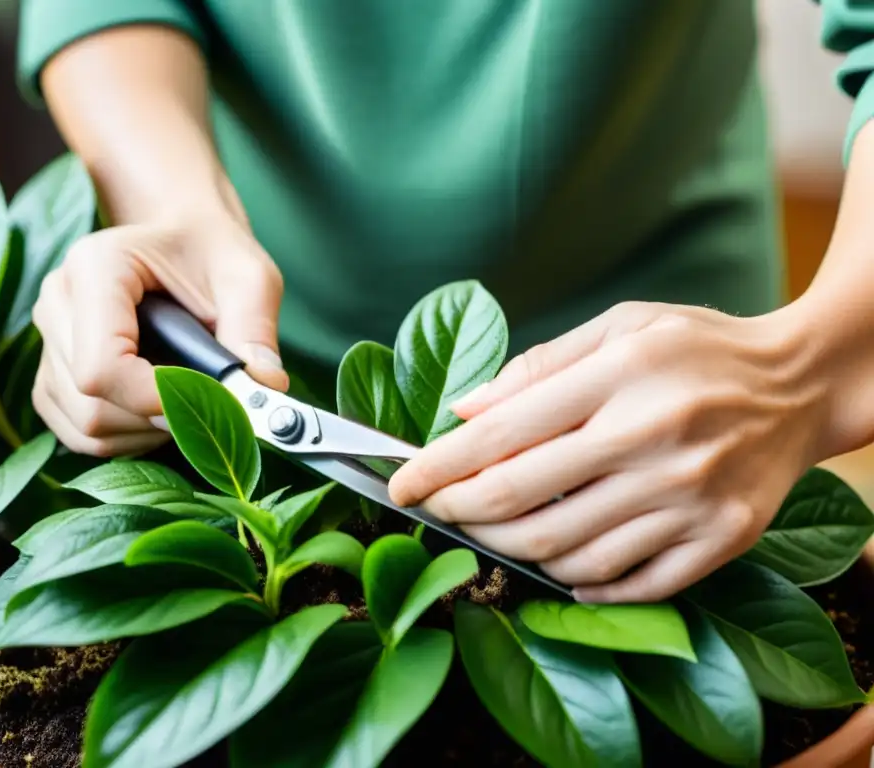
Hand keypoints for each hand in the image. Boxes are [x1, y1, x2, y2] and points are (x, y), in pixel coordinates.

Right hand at [31, 212, 286, 456]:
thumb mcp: (248, 278)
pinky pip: (78, 433)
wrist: (183, 237)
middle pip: (92, 405)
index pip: (102, 368)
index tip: (208, 400)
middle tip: (208, 398)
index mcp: (96, 268)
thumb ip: (255, 330)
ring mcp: (48, 340)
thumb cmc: (213, 252)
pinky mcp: (52, 373)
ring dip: (145, 432)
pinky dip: (126, 437)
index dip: (156, 400)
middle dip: (158, 418)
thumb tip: (265, 389)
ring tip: (187, 397)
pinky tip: (160, 408)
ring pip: (84, 427)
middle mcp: (58, 302)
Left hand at [388, 301, 828, 602]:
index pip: (500, 434)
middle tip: (434, 510)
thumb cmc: (699, 348)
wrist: (803, 384)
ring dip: (509, 551)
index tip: (400, 484)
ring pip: (567, 553)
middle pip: (521, 502)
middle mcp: (653, 442)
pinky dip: (582, 586)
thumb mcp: (621, 328)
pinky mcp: (721, 539)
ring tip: (489, 534)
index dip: (436, 467)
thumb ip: (538, 368)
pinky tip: (560, 570)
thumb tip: (462, 409)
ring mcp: (689, 498)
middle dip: (458, 513)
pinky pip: (632, 584)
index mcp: (620, 378)